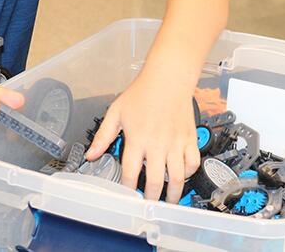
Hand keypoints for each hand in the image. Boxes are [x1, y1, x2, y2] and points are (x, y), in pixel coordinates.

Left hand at [85, 71, 199, 202]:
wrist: (168, 78)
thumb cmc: (141, 93)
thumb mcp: (116, 112)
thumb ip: (103, 136)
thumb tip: (91, 155)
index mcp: (137, 139)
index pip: (130, 172)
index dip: (126, 189)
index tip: (125, 197)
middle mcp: (158, 144)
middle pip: (155, 181)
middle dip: (150, 199)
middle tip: (148, 207)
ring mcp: (176, 143)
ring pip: (177, 177)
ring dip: (172, 194)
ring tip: (167, 203)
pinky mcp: (189, 139)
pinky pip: (193, 163)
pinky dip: (189, 173)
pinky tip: (182, 176)